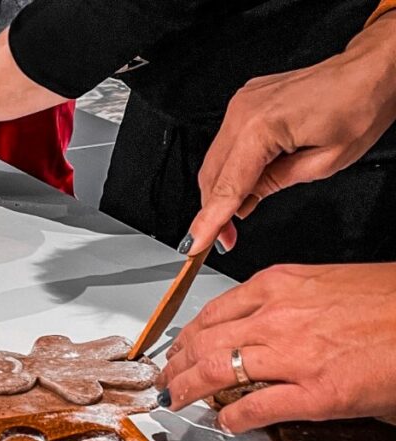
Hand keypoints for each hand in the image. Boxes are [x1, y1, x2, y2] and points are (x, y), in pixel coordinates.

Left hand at [155, 263, 395, 432]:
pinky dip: (231, 419)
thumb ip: (286, 303)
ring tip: (177, 401)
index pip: (211, 313)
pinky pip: (253, 409)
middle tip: (165, 380)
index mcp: (279, 285)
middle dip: (175, 366)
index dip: (185, 337)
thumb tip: (256, 326)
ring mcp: (294, 356)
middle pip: (202, 343)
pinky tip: (225, 423)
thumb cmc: (389, 302)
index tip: (176, 350)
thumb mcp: (326, 285)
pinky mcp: (315, 393)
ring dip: (187, 390)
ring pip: (213, 372)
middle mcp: (277, 317)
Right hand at [186, 12, 395, 253]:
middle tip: (225, 238)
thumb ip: (276, 184)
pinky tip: (244, 186)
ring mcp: (241, 104)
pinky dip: (229, 170)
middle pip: (211, 176)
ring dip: (220, 192)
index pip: (227, 188)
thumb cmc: (360, 106)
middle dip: (213, 211)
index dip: (210, 222)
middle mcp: (243, 112)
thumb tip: (246, 201)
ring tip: (236, 215)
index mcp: (261, 127)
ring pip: (214, 162)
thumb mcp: (324, 163)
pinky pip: (225, 145)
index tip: (195, 246)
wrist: (371, 69)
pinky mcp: (245, 103)